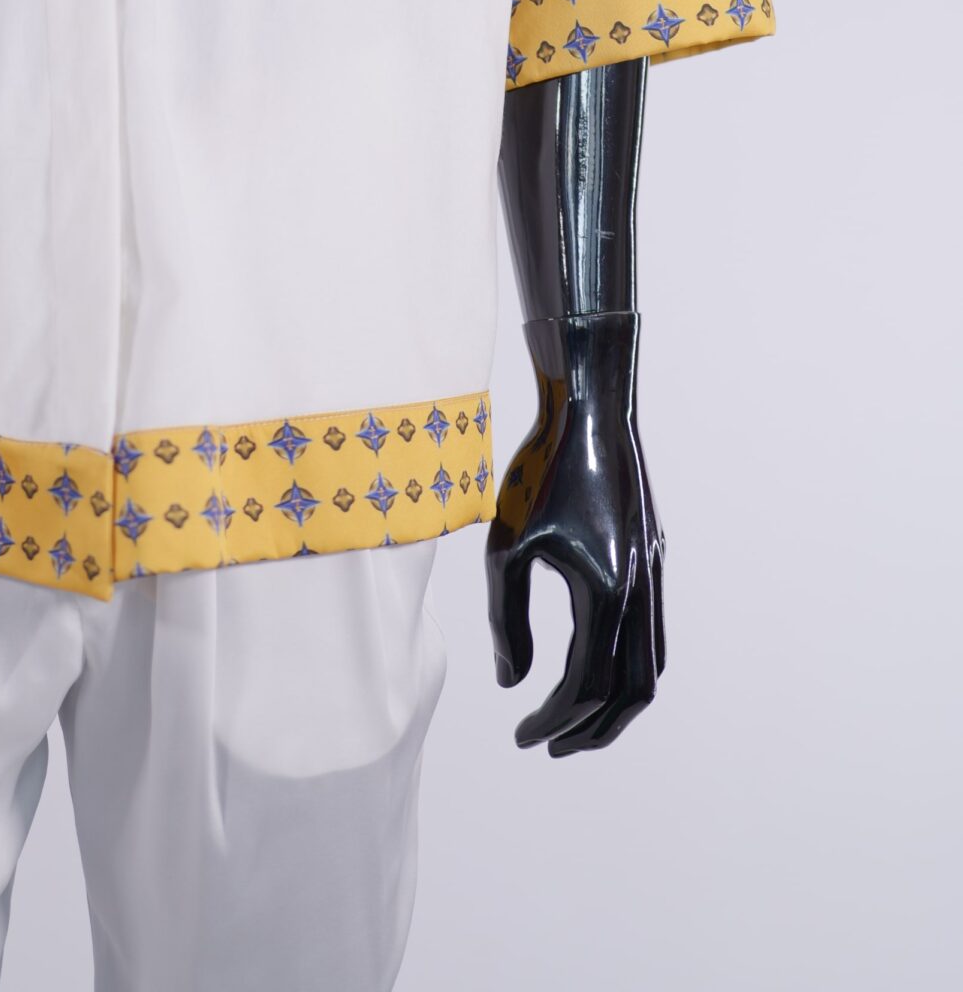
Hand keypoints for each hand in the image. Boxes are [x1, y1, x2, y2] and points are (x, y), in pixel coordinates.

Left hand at [485, 313, 664, 755]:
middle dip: (589, 731)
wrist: (589, 411)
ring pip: (648, 668)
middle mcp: (638, 592)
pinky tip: (595, 666)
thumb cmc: (538, 473)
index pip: (583, 687)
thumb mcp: (507, 548)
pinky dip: (629, 667)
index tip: (521, 736)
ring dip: (615, 706)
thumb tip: (511, 681)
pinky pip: (651, 634)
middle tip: (548, 746)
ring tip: (573, 721)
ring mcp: (651, 576)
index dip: (552, 721)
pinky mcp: (651, 558)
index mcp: (604, 594)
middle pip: (628, 695)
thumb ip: (508, 621)